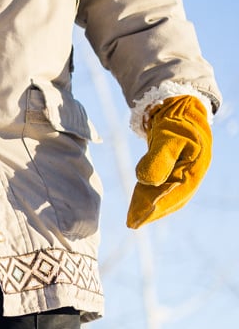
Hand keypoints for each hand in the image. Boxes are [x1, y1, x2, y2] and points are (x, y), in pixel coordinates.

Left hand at [127, 94, 211, 228]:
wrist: (180, 105)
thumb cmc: (176, 118)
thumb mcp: (168, 136)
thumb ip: (159, 157)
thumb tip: (147, 181)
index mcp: (196, 166)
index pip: (177, 191)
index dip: (160, 205)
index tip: (142, 216)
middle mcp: (193, 172)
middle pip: (173, 197)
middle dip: (153, 211)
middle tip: (133, 223)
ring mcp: (185, 172)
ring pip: (168, 194)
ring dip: (151, 206)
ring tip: (133, 218)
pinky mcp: (176, 169)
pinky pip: (164, 186)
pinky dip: (151, 195)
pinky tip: (139, 201)